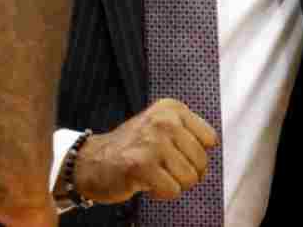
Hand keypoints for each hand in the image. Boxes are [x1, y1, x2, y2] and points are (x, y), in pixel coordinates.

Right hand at [74, 99, 217, 203]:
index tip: (176, 155)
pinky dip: (162, 193)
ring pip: (190, 178)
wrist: (92, 161)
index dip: (196, 155)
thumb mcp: (163, 128)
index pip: (210, 139)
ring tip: (155, 175)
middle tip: (164, 169)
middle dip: (186, 173)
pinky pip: (173, 190)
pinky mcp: (141, 165)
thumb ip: (189, 138)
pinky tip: (147, 183)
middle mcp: (164, 120)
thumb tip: (207, 167)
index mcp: (172, 108)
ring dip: (174, 184)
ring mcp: (152, 142)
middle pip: (202, 161)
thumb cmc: (133, 148)